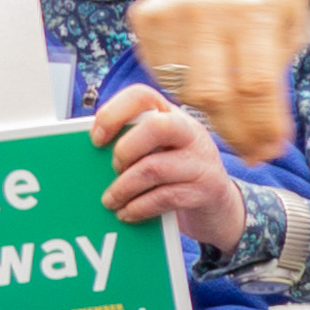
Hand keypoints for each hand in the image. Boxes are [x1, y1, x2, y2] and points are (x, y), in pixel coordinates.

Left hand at [85, 83, 251, 253]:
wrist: (218, 205)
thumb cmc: (177, 175)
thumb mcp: (159, 151)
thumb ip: (133, 146)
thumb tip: (91, 157)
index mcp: (172, 116)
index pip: (142, 96)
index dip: (114, 113)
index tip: (96, 138)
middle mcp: (190, 132)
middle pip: (156, 127)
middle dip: (125, 150)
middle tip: (114, 169)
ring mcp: (201, 160)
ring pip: (155, 168)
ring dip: (124, 188)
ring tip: (111, 200)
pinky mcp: (206, 189)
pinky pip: (164, 197)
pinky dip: (139, 207)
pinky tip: (128, 212)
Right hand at [137, 0, 309, 165]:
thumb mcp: (291, 31)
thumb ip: (276, 82)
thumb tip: (263, 144)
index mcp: (255, 12)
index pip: (255, 86)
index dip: (262, 126)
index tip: (272, 151)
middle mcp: (208, 10)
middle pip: (213, 94)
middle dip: (235, 131)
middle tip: (252, 150)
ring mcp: (171, 10)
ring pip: (183, 89)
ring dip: (210, 113)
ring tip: (233, 117)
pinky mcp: (145, 14)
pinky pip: (160, 71)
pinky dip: (181, 87)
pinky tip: (204, 83)